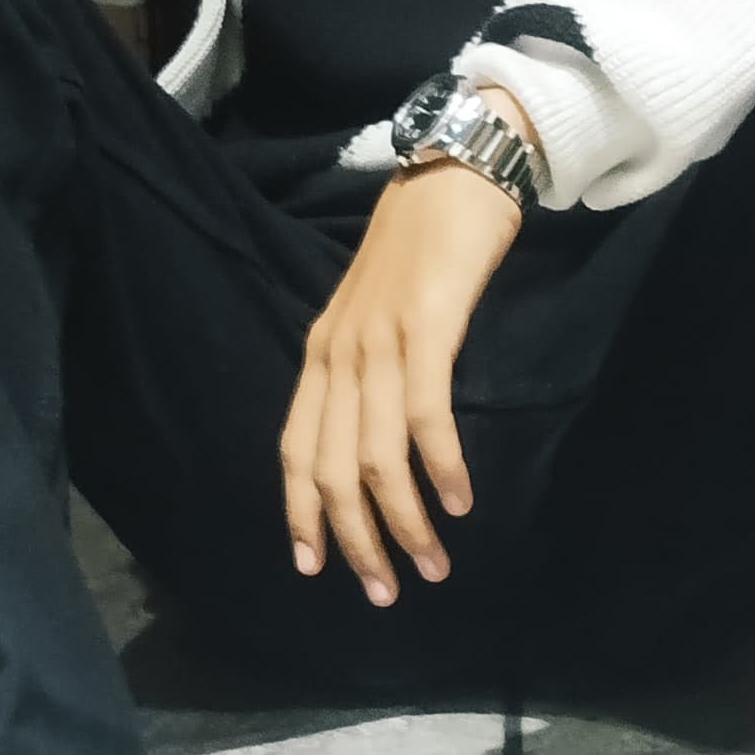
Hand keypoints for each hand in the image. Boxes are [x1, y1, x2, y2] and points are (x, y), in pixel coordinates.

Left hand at [282, 140, 532, 603]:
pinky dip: (438, 466)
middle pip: (329, 468)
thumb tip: (382, 436)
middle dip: (355, 540)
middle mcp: (339, 351)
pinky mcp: (428, 326)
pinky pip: (425, 414)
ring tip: (433, 565)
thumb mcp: (382, 312)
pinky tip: (458, 501)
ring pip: (373, 454)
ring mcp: (380, 339)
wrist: (459, 164)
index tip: (314, 568)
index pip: (294, 450)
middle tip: (388, 590)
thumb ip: (373, 367)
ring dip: (403, 520)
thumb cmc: (429, 243)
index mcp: (322, 352)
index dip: (301, 514)